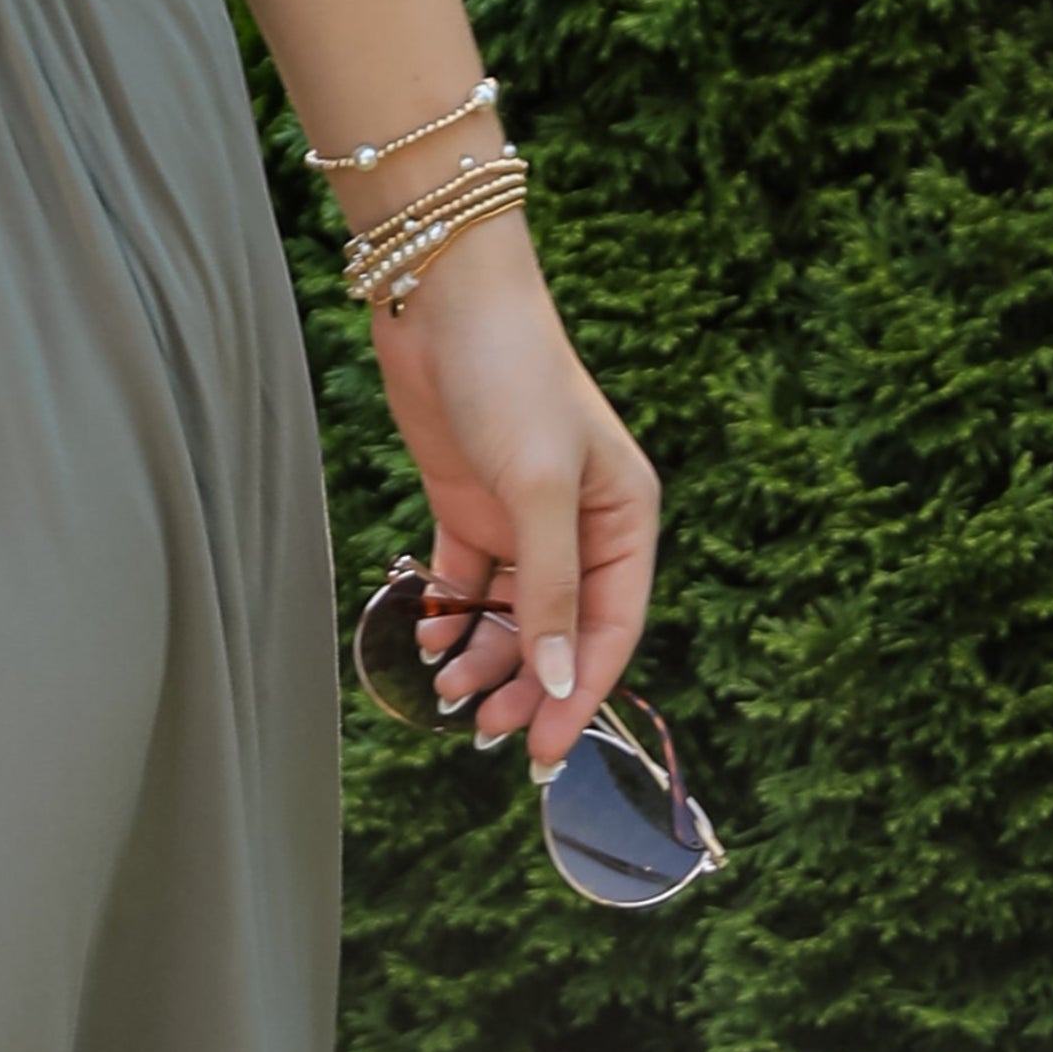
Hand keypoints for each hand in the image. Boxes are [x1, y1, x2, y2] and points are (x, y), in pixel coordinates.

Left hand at [364, 215, 660, 771]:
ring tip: (448, 693)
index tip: (544, 750)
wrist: (444, 301)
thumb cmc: (511, 379)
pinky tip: (426, 637)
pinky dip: (448, 616)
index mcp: (626, 519)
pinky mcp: (471, 509)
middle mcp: (582, 526)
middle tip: (485, 735)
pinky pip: (467, 586)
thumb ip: (550, 589)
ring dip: (483, 659)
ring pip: (511, 617)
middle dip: (525, 687)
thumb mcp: (538, 490)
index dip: (579, 693)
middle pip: (560, 633)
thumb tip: (559, 680)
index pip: (611, 629)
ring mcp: (524, 520)